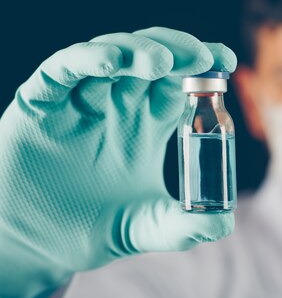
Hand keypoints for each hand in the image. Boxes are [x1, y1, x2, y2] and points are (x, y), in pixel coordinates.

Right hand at [0, 27, 236, 297]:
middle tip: (201, 57)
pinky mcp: (41, 105)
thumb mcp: (148, 228)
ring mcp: (79, 102)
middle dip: (178, 52)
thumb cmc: (96, 229)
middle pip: (151, 61)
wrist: (39, 246)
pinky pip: (62, 71)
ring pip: (111, 56)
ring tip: (162, 62)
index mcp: (147, 125)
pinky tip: (112, 63)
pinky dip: (86, 60)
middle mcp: (117, 106)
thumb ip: (185, 226)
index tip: (227, 61)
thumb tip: (223, 223)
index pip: (179, 83)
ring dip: (137, 51)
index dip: (203, 67)